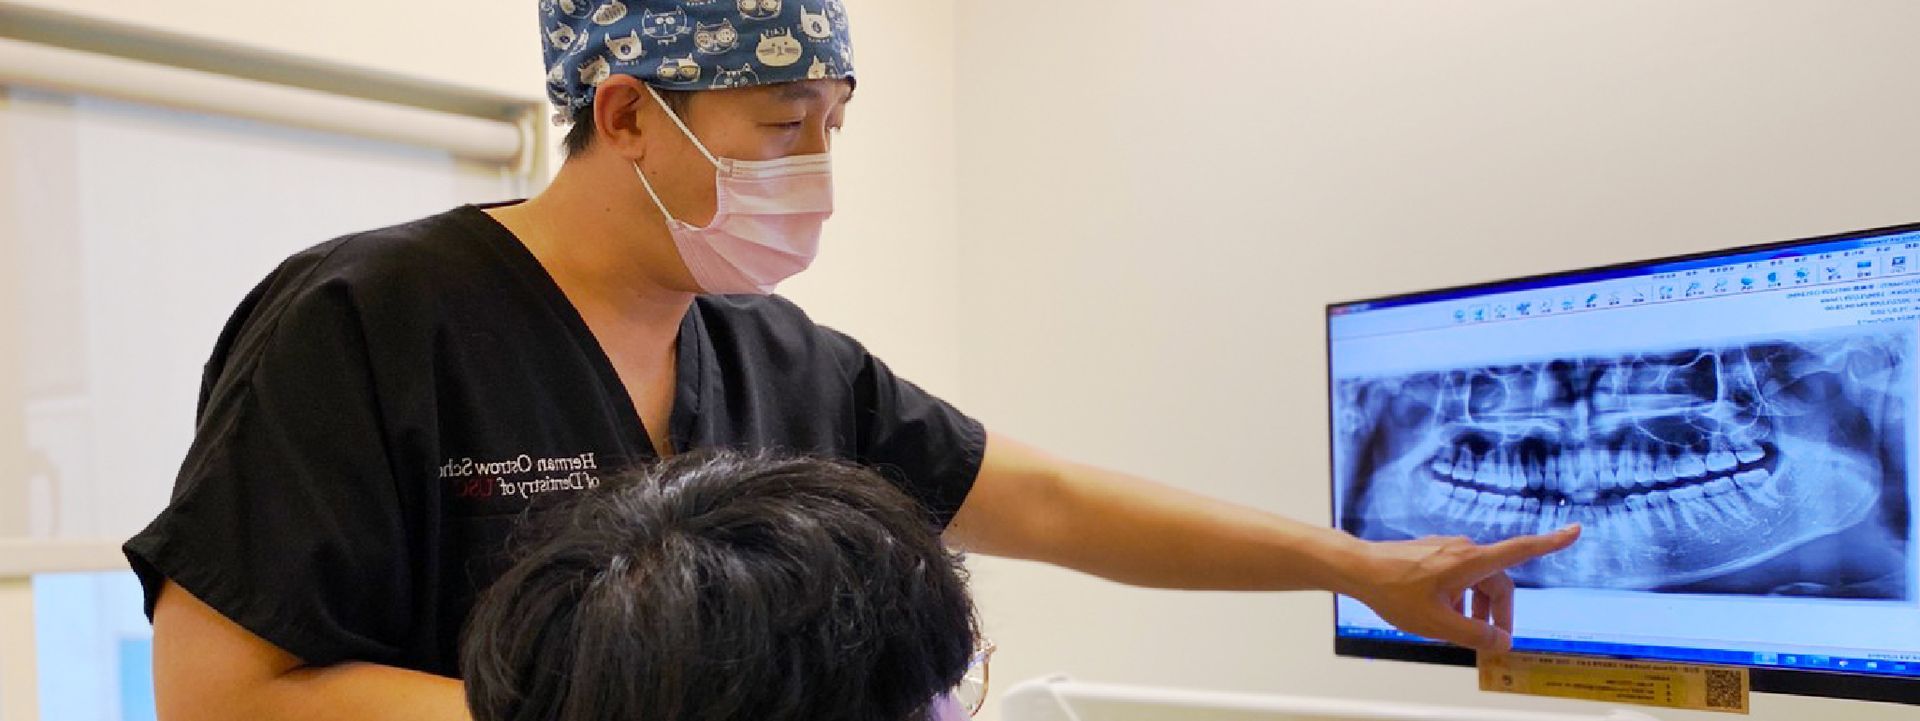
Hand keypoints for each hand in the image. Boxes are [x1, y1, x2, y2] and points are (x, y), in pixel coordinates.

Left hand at [1346, 525, 1580, 652]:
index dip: (1551, 543)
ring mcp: (1447, 551)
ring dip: (1476, 609)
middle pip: (1498, 583)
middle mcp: (1464, 551)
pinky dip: (1460, 599)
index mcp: (1472, 562)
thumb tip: (1502, 642)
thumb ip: (1474, 636)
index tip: (1575, 531)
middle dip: (1498, 613)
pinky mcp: (1433, 555)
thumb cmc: (1394, 592)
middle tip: (1491, 643)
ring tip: (1459, 633)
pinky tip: (1441, 618)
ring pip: (1477, 583)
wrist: (1358, 570)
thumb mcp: (1438, 624)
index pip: (1521, 550)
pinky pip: (1459, 579)